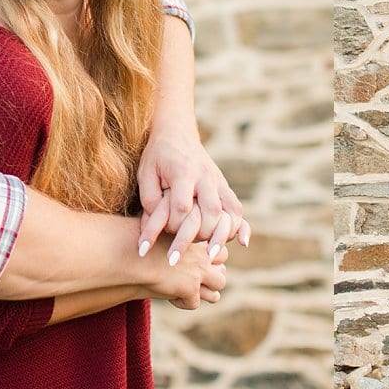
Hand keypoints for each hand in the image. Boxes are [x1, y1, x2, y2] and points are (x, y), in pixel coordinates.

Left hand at [136, 126, 247, 261]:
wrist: (177, 132)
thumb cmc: (157, 156)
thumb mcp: (146, 173)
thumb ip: (150, 199)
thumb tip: (153, 229)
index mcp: (184, 172)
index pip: (182, 206)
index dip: (172, 225)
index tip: (161, 236)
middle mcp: (206, 177)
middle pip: (210, 212)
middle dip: (198, 236)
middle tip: (184, 255)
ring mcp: (218, 181)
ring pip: (229, 211)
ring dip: (222, 235)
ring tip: (211, 255)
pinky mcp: (224, 186)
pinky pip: (237, 208)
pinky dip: (241, 225)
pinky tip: (242, 241)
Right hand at [144, 240, 228, 309]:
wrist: (132, 255)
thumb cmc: (143, 244)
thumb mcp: (166, 238)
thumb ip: (179, 245)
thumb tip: (183, 253)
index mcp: (198, 242)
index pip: (222, 252)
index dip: (212, 261)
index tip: (199, 266)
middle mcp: (202, 257)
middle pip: (223, 272)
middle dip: (212, 279)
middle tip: (195, 281)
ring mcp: (198, 273)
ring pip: (218, 289)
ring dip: (206, 294)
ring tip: (187, 292)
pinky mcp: (189, 289)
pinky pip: (194, 304)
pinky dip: (183, 303)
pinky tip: (170, 297)